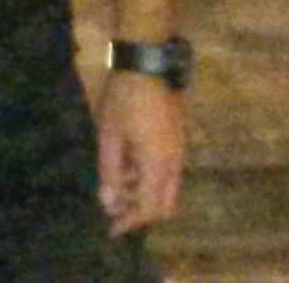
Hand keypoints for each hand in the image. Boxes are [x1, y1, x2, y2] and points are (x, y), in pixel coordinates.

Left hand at [93, 69, 185, 233]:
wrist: (149, 60)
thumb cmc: (124, 96)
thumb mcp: (109, 135)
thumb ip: (110, 171)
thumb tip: (109, 203)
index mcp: (158, 164)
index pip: (150, 209)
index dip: (130, 223)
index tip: (110, 228)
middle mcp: (175, 162)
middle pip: (165, 204)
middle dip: (141, 213)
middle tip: (115, 211)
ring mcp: (179, 149)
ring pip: (168, 188)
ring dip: (145, 194)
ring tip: (116, 188)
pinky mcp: (178, 138)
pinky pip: (168, 171)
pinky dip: (150, 179)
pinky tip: (128, 167)